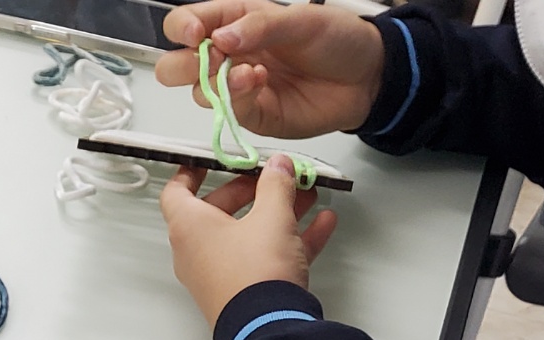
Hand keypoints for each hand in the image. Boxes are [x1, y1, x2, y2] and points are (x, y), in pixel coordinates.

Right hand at [157, 0, 385, 140]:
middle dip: (183, 65)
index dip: (183, 28)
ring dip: (214, 83)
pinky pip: (229, 112)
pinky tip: (258, 82)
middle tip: (206, 61)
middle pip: (178, 65)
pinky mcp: (252, 115)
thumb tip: (220, 37)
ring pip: (198, 93)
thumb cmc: (337, 40)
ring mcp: (238, 88)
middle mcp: (230, 55)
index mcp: (235, 20)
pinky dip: (237, 98)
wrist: (365, 78)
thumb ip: (260, 25)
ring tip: (249, 72)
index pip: (188, 23)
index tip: (196, 34)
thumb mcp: (302, 19)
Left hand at [159, 157, 336, 325]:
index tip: (210, 161)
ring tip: (308, 196)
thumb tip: (279, 166)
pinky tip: (322, 225)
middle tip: (276, 178)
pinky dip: (289, 241)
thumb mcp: (272, 215)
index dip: (191, 172)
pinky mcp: (242, 293)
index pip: (177, 192)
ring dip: (277, 213)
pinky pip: (264, 259)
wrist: (267, 329)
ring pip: (247, 234)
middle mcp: (198, 252)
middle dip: (253, 191)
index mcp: (190, 228)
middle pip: (220, 211)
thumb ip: (276, 184)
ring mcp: (219, 275)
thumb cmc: (256, 272)